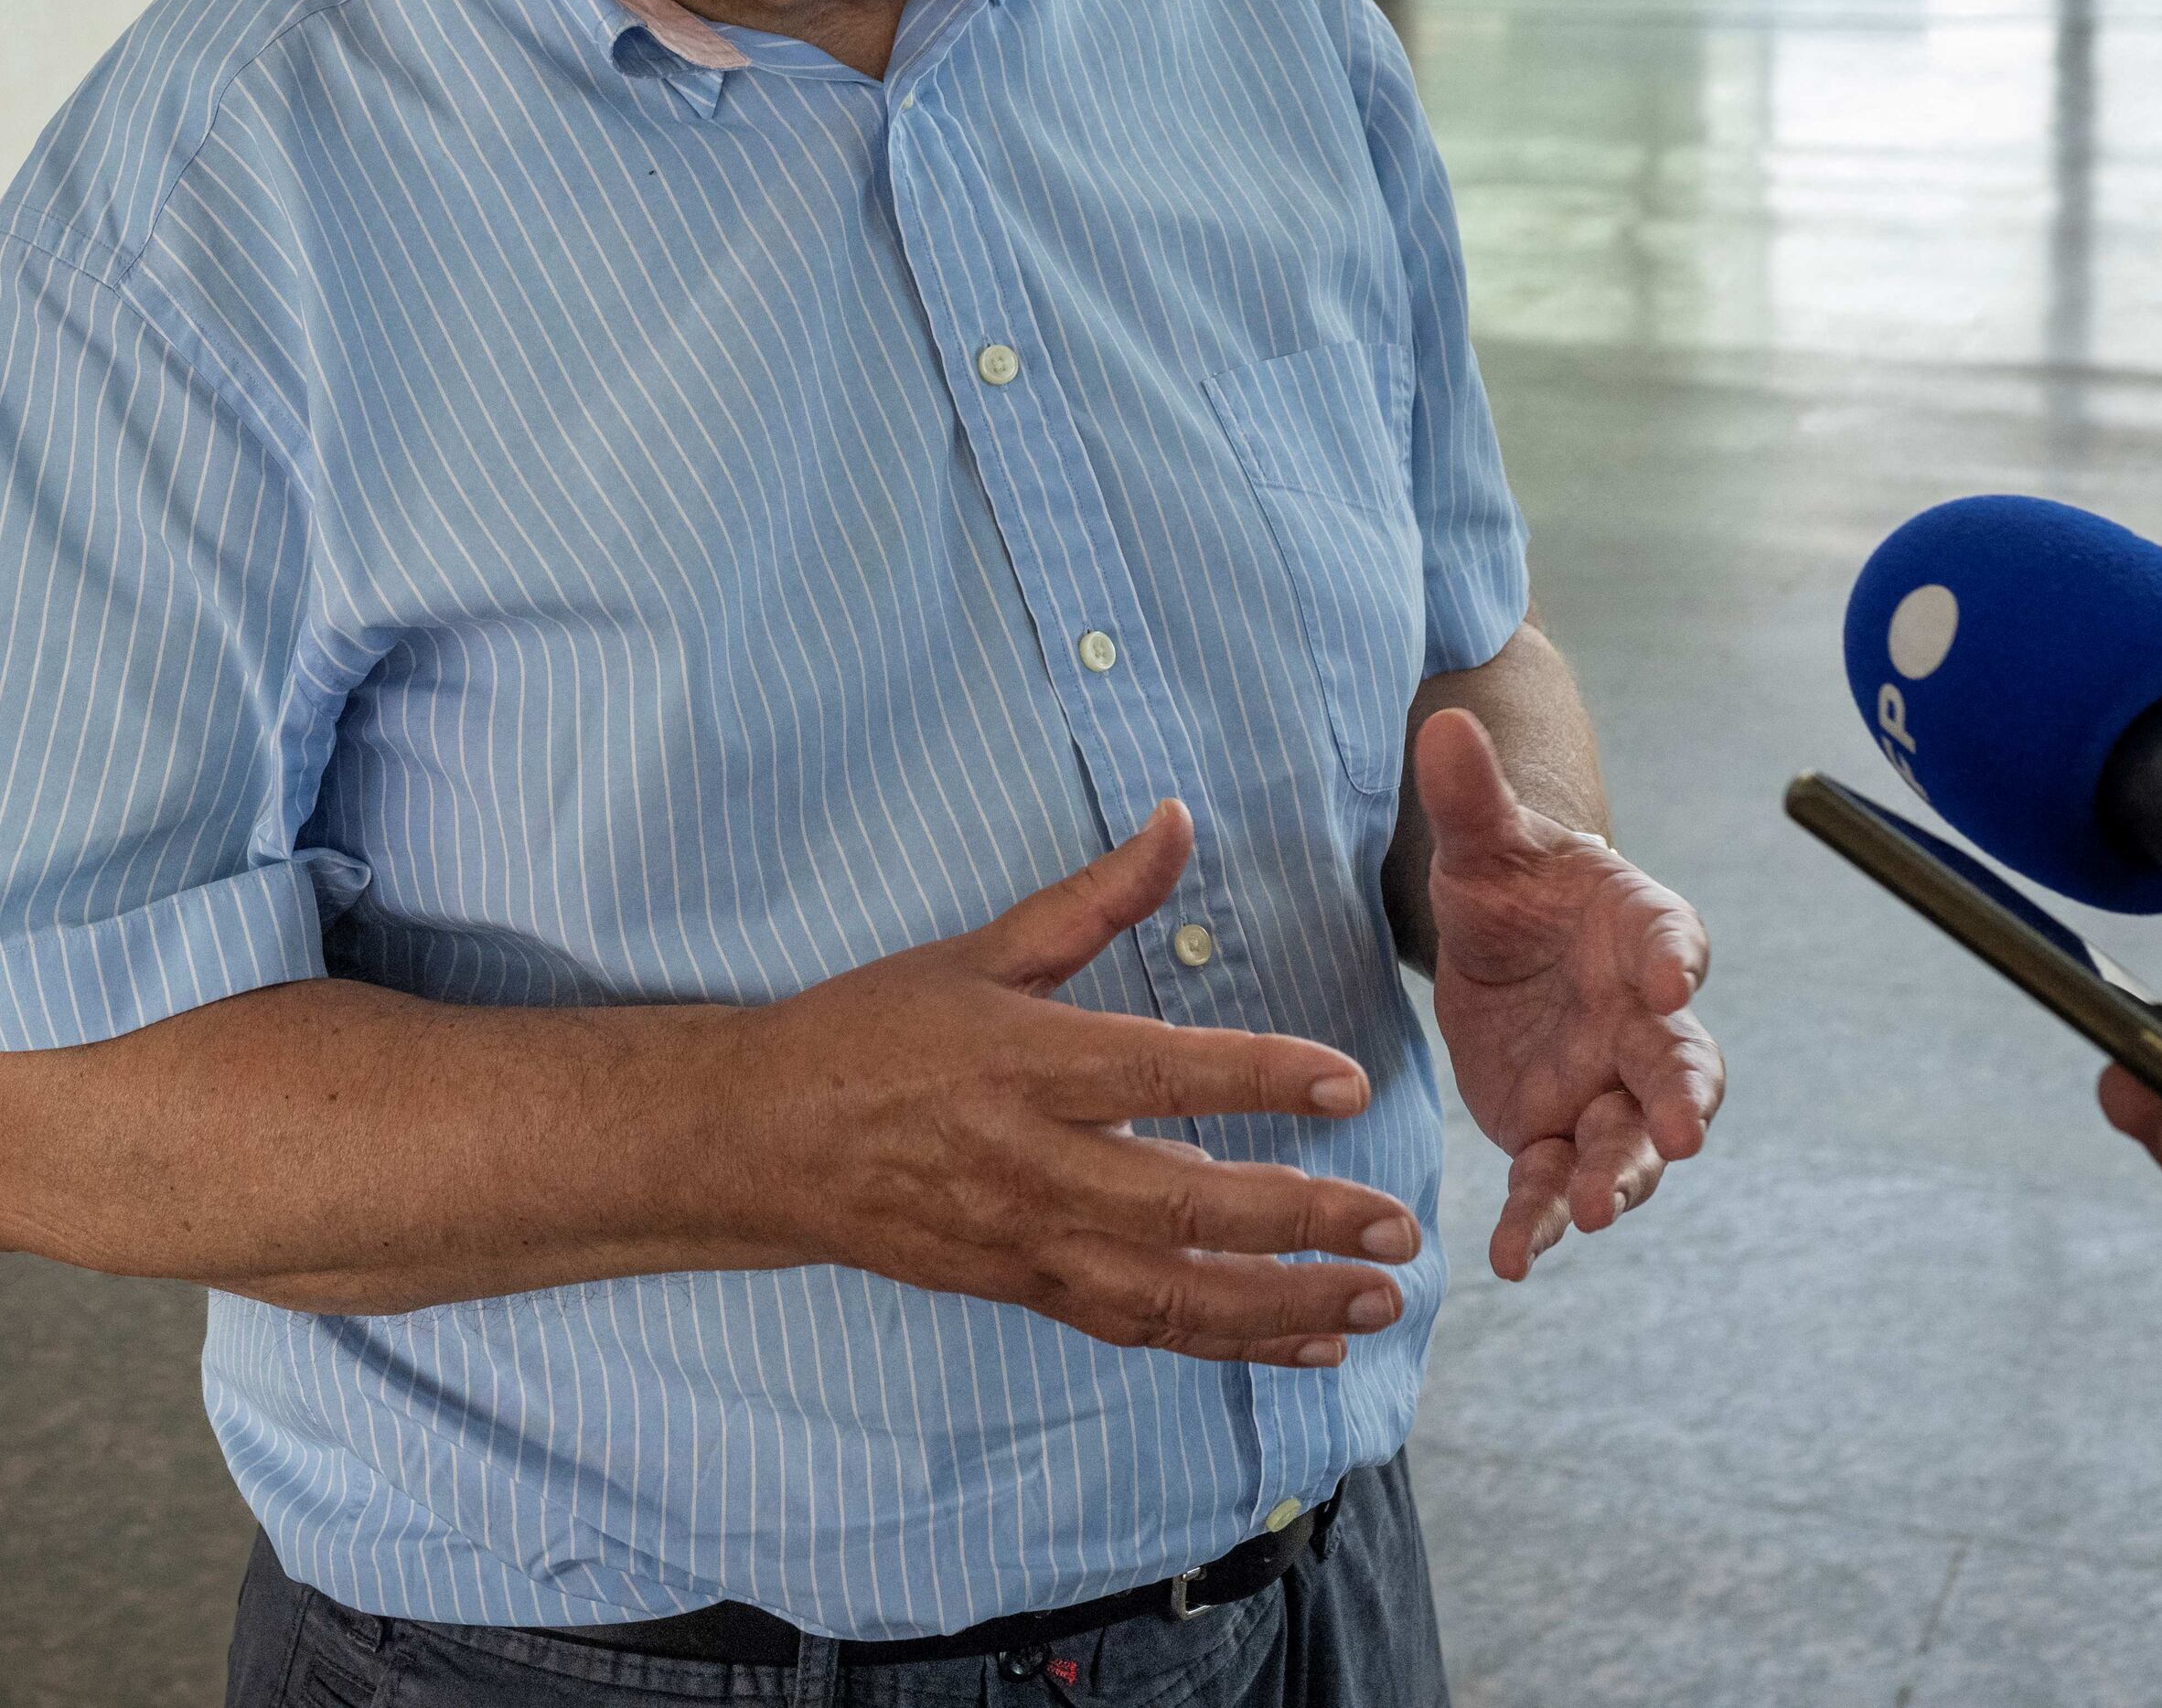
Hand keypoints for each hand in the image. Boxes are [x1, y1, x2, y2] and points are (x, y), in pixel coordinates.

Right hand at [727, 800, 1423, 1367]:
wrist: (764, 1142)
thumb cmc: (871, 1033)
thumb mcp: (977, 952)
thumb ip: (1092, 899)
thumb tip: (1178, 818)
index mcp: (1023, 1063)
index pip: (1158, 1075)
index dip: (1259, 1080)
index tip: (1349, 1083)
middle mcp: (1028, 1163)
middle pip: (1182, 1208)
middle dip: (1300, 1222)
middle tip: (1397, 1224)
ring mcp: (1025, 1239)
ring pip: (1170, 1292)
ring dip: (1282, 1305)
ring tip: (1376, 1300)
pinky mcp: (1021, 1288)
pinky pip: (1136, 1328)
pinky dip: (1225, 1340)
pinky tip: (1304, 1341)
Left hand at [1417, 706, 1721, 1281]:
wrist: (1505, 942)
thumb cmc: (1512, 883)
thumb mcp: (1482, 843)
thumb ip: (1469, 796)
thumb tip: (1441, 723)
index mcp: (1639, 928)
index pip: (1671, 936)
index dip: (1675, 953)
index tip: (1671, 969)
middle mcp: (1643, 1017)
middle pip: (1681, 1062)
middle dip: (1683, 1097)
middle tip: (1683, 1132)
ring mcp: (1606, 1085)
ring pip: (1631, 1142)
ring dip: (1620, 1177)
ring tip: (1596, 1211)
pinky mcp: (1555, 1132)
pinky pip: (1556, 1184)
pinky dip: (1541, 1221)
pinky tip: (1513, 1260)